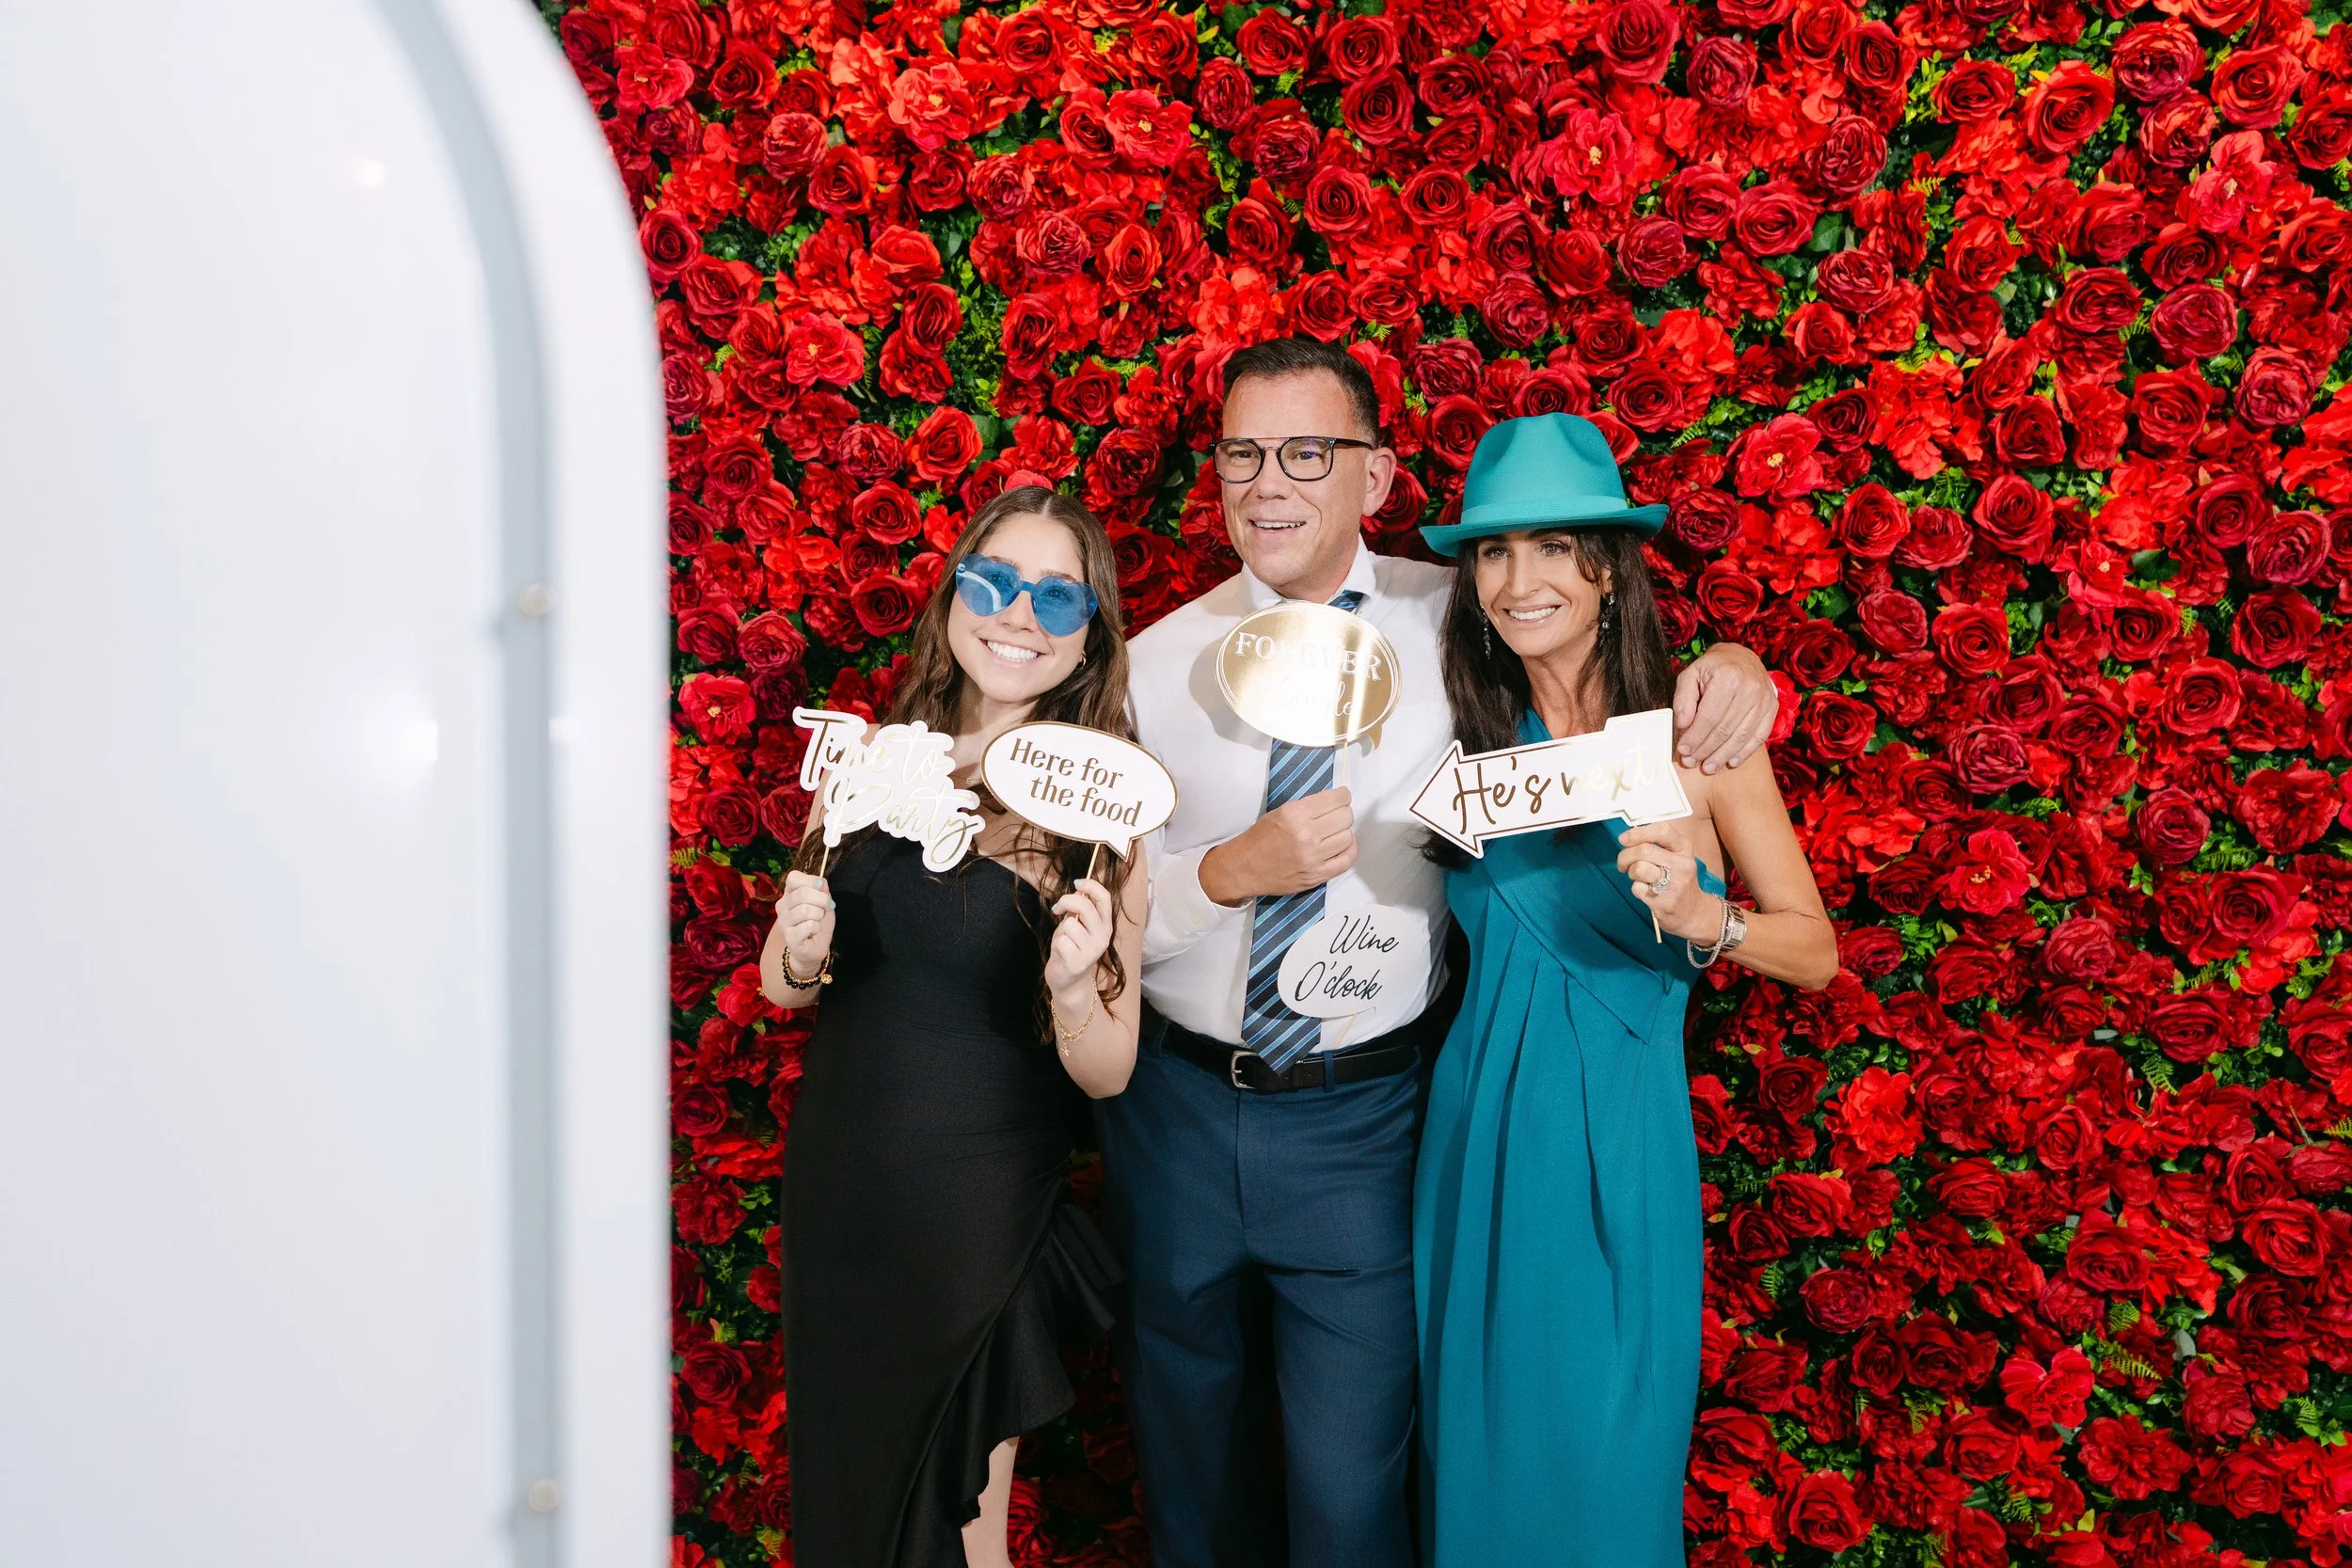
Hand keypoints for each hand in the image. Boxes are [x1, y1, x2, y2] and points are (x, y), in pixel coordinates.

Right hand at [777, 870, 835, 982]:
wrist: (815, 947)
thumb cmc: (818, 922)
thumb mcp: (824, 902)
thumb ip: (822, 890)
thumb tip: (821, 882)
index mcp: (789, 893)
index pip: (793, 877)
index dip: (810, 880)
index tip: (821, 888)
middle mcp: (782, 906)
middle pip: (802, 893)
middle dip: (822, 900)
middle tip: (826, 908)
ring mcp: (783, 922)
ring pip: (806, 910)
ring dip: (819, 915)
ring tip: (818, 921)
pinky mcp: (789, 937)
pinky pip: (808, 926)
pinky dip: (817, 927)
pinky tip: (813, 931)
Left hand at [1044, 877, 1114, 1009]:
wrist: (1069, 981)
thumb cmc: (1071, 948)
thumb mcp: (1078, 925)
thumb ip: (1080, 908)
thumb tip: (1079, 887)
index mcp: (1105, 925)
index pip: (1104, 898)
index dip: (1091, 885)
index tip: (1076, 883)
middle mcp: (1103, 937)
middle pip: (1085, 907)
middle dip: (1067, 902)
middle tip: (1058, 908)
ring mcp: (1091, 951)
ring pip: (1069, 924)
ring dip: (1061, 930)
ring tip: (1064, 940)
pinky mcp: (1077, 962)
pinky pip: (1061, 941)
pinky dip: (1057, 944)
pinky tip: (1061, 952)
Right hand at [1198, 787, 1356, 906]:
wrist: (1245, 868)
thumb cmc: (1261, 838)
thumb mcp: (1280, 812)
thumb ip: (1308, 807)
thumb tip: (1336, 802)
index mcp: (1295, 814)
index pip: (1336, 799)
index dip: (1343, 796)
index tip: (1341, 798)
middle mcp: (1306, 835)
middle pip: (1345, 817)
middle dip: (1343, 813)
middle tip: (1335, 816)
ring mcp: (1313, 857)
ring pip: (1348, 837)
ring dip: (1344, 833)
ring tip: (1334, 833)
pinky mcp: (1317, 875)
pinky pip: (1346, 860)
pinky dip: (1348, 850)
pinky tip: (1341, 847)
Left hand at [1616, 821, 1721, 943]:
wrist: (1693, 912)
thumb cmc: (1677, 880)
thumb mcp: (1676, 856)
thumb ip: (1656, 844)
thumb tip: (1628, 836)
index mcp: (1684, 848)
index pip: (1662, 830)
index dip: (1638, 832)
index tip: (1623, 838)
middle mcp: (1682, 864)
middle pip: (1643, 850)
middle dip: (1625, 855)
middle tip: (1623, 863)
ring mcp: (1674, 884)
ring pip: (1638, 868)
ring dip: (1630, 872)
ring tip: (1637, 877)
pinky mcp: (1664, 902)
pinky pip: (1637, 888)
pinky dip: (1636, 888)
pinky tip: (1645, 891)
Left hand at [1673, 643, 1778, 774]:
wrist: (1741, 658)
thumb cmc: (1713, 668)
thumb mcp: (1691, 675)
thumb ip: (1683, 699)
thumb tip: (1682, 725)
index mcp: (1728, 677)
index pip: (1709, 717)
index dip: (1695, 737)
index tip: (1683, 751)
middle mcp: (1750, 688)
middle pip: (1724, 729)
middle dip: (1705, 750)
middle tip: (1691, 762)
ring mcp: (1764, 699)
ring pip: (1741, 736)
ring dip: (1722, 756)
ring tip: (1708, 767)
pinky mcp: (1772, 708)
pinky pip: (1759, 736)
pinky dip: (1744, 752)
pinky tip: (1731, 761)